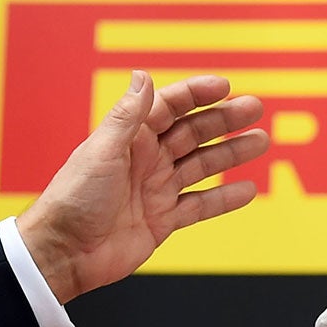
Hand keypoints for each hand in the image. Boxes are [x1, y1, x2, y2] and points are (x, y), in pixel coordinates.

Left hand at [18, 71, 268, 301]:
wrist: (64, 252)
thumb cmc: (74, 199)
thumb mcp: (101, 150)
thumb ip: (128, 116)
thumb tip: (142, 75)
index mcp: (130, 138)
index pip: (170, 106)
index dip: (197, 94)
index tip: (225, 86)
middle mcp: (145, 160)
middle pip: (193, 133)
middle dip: (224, 120)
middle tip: (255, 108)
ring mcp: (156, 189)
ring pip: (202, 166)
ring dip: (231, 153)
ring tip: (261, 142)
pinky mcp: (162, 220)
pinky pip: (200, 205)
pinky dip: (224, 198)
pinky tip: (247, 190)